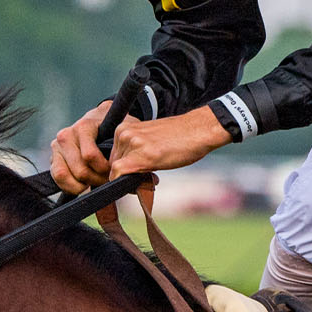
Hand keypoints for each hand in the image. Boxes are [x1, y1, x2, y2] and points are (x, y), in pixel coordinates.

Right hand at [50, 100, 120, 193]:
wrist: (97, 120)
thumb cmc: (110, 129)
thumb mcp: (119, 130)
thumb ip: (121, 143)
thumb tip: (123, 165)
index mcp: (83, 127)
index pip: (89, 156)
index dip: (103, 169)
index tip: (112, 170)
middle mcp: (67, 135)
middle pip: (79, 169)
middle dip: (95, 179)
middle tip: (106, 180)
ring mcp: (57, 147)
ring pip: (64, 175)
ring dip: (81, 185)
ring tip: (94, 182)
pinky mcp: (53, 158)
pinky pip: (57, 178)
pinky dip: (70, 186)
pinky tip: (83, 185)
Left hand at [108, 106, 233, 178]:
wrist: (199, 130)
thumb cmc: (180, 137)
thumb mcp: (150, 142)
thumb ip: (135, 153)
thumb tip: (126, 174)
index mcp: (124, 128)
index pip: (112, 156)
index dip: (122, 170)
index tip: (137, 174)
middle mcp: (124, 133)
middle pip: (112, 164)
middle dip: (127, 175)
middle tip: (148, 175)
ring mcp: (131, 143)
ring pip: (116, 171)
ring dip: (131, 179)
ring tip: (153, 173)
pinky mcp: (140, 155)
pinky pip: (118, 174)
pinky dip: (123, 183)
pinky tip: (144, 180)